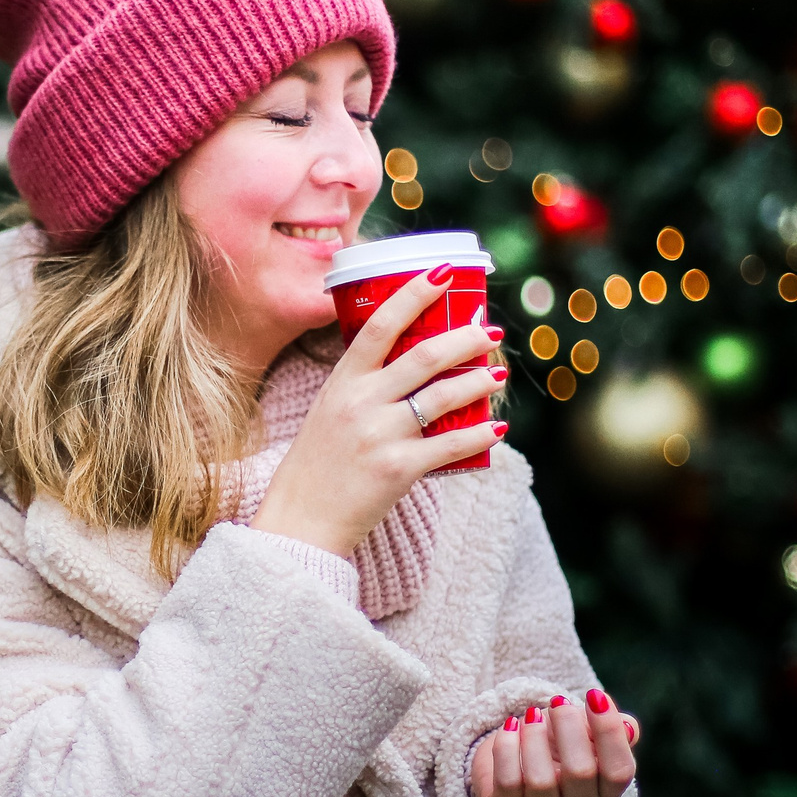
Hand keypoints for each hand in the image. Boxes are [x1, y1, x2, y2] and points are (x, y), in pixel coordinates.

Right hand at [249, 264, 504, 557]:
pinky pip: (451, 444)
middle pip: (425, 355)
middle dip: (466, 339)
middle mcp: (361, 402)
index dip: (414, 293)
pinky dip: (479, 435)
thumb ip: (362, 387)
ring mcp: (380, 435)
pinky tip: (496, 428)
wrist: (300, 521)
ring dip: (479, 381)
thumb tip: (409, 365)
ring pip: (444, 395)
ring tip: (496, 377)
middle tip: (489, 333)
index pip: (381, 324)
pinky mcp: (398, 469)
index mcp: (342, 382)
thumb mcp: (328, 411)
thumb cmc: (316, 465)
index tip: (443, 275)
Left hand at [472, 689, 639, 796]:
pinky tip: (509, 728)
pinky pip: (507, 783)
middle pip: (581, 772)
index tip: (595, 696)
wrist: (509, 761)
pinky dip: (507, 748)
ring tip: (531, 714)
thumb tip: (627, 727)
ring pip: (541, 781)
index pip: (620, 771)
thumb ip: (614, 727)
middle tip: (558, 702)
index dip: (610, 732)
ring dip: (534, 737)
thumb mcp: (586, 732)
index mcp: (605, 791)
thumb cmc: (556, 743)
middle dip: (568, 727)